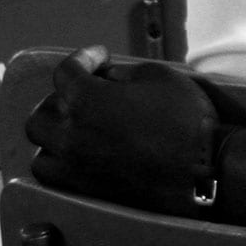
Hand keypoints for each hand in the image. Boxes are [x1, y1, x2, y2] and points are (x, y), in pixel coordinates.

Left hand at [25, 46, 224, 217]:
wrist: (204, 170)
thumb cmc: (186, 118)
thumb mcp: (161, 77)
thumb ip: (126, 74)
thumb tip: (109, 78)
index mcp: (87, 100)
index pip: (66, 72)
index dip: (83, 59)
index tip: (100, 57)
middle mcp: (71, 134)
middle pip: (41, 114)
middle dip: (60, 99)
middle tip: (83, 94)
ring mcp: (76, 165)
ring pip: (41, 149)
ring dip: (54, 134)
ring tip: (75, 129)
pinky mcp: (86, 189)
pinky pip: (53, 176)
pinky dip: (59, 162)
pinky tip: (78, 155)